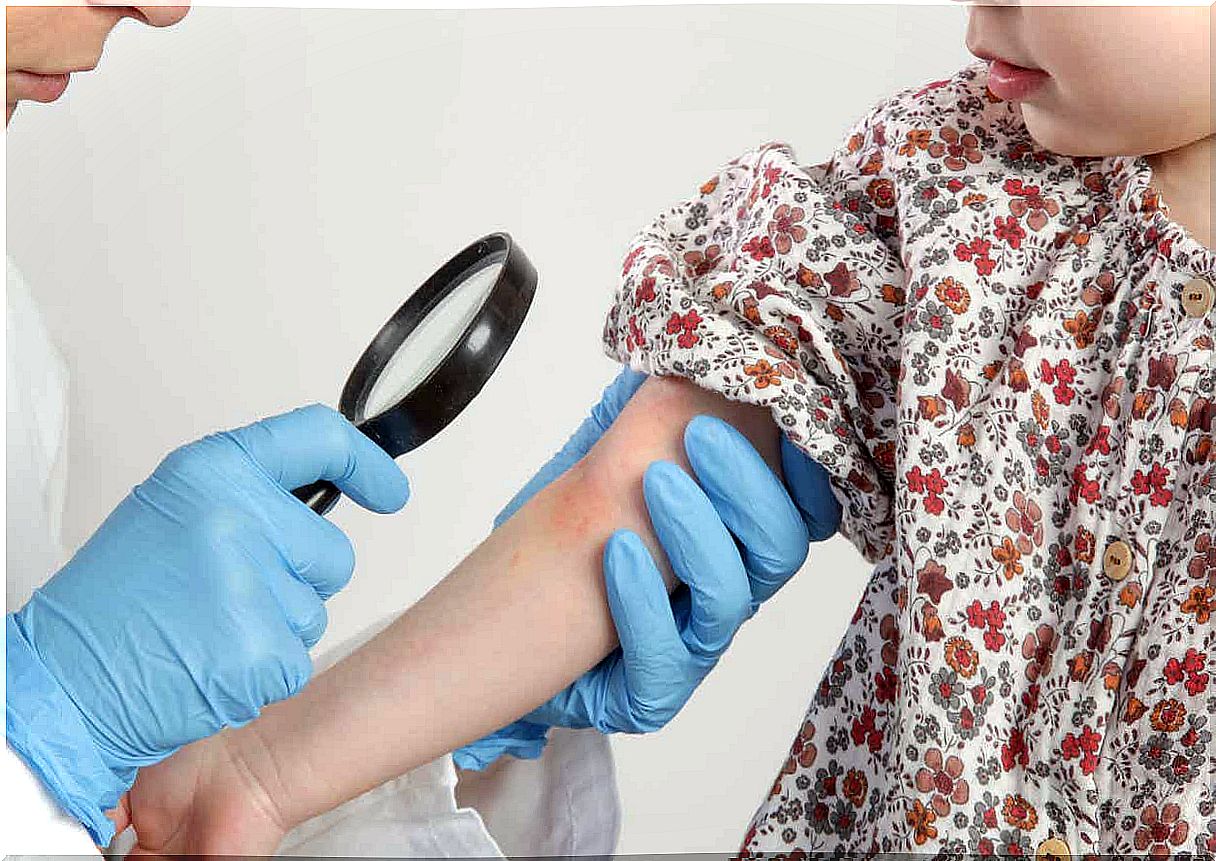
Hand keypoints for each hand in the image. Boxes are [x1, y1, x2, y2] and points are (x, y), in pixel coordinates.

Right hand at [7, 405, 409, 844]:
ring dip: (274, 629)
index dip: (367, 465)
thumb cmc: (114, 601)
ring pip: (315, 611)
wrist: (61, 682)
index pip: (320, 439)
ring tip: (204, 630)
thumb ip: (248, 493)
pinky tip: (209, 665)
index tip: (390, 490)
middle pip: (334, 552)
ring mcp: (250, 585)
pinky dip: (262, 673)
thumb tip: (331, 485)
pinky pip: (298, 660)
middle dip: (298, 581)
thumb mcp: (174, 511)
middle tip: (225, 595)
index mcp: (213, 471)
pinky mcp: (259, 651)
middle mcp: (237, 516)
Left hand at [453, 371, 839, 767]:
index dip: (811, 467)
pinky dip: (644, 601)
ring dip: (697, 534)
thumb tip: (690, 335)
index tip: (790, 414)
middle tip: (700, 435)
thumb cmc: (566, 535)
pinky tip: (613, 555)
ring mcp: (695, 645)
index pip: (806, 507)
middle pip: (783, 546)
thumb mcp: (608, 453)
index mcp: (734, 535)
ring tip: (651, 483)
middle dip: (748, 486)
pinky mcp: (653, 691)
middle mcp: (729, 588)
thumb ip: (654, 404)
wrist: (503, 618)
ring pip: (735, 598)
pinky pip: (667, 656)